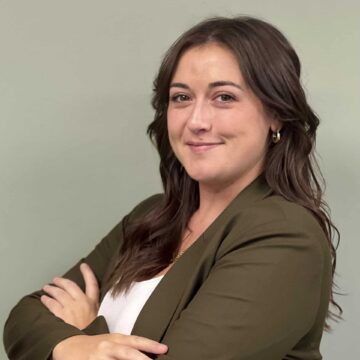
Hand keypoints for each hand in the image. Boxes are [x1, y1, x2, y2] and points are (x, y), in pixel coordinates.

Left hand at [41, 262, 99, 328]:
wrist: (85, 343)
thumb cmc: (90, 331)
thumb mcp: (97, 316)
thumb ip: (91, 306)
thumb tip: (84, 299)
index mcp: (92, 302)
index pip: (92, 283)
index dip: (88, 273)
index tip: (84, 265)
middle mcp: (82, 302)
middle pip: (70, 286)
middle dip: (62, 281)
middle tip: (56, 279)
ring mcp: (71, 308)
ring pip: (59, 293)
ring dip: (52, 289)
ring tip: (47, 287)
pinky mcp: (62, 315)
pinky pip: (52, 304)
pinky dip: (47, 300)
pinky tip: (43, 298)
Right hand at [52, 334, 167, 359]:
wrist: (68, 346)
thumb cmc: (96, 346)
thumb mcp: (111, 342)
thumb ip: (127, 347)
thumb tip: (149, 354)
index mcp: (115, 339)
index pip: (135, 341)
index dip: (150, 344)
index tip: (165, 349)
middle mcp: (108, 346)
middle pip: (127, 352)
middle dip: (142, 359)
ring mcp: (97, 357)